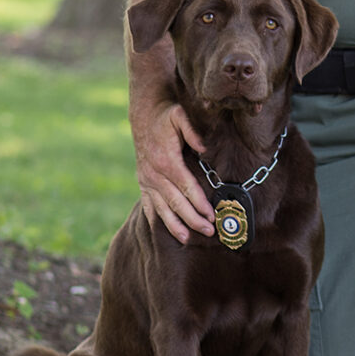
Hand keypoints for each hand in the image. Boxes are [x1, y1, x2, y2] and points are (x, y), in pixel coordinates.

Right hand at [132, 100, 214, 242]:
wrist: (144, 116)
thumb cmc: (166, 116)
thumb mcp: (180, 116)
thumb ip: (192, 131)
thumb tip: (204, 148)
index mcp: (166, 160)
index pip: (186, 186)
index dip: (199, 202)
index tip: (211, 214)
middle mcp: (154, 174)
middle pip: (176, 202)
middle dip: (193, 218)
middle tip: (209, 231)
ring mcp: (146, 180)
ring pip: (162, 208)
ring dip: (175, 225)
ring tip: (187, 239)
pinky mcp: (143, 183)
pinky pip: (149, 205)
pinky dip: (158, 219)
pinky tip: (167, 231)